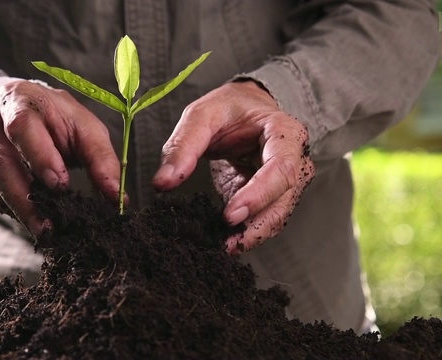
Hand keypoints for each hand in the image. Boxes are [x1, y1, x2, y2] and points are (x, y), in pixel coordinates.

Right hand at [0, 79, 120, 236]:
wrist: (17, 108)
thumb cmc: (56, 117)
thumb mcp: (84, 126)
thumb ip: (101, 158)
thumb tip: (118, 198)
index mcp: (20, 99)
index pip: (23, 126)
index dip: (40, 157)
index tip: (60, 185)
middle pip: (1, 162)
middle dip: (25, 198)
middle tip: (49, 226)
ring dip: (21, 210)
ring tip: (45, 231)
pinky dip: (14, 210)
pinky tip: (32, 220)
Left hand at [152, 80, 314, 253]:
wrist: (246, 108)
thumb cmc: (229, 108)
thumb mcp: (202, 115)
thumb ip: (182, 146)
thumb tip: (162, 183)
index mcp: (285, 133)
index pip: (280, 169)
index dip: (258, 195)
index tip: (230, 215)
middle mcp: (295, 160)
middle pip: (283, 200)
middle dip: (256, 226)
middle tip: (225, 243)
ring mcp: (286, 182)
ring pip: (277, 216)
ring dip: (251, 235)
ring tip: (222, 247)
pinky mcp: (271, 197)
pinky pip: (263, 219)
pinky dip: (246, 233)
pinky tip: (225, 241)